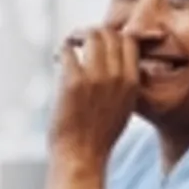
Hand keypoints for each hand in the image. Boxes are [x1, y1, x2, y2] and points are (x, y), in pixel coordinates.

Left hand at [51, 27, 139, 164]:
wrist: (81, 156)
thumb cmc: (99, 135)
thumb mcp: (124, 107)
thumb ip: (123, 83)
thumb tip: (112, 63)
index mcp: (132, 81)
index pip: (128, 41)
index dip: (112, 36)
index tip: (99, 43)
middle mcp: (117, 76)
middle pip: (109, 34)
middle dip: (92, 32)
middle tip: (79, 41)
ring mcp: (96, 77)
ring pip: (90, 36)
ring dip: (76, 36)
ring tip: (68, 45)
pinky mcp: (73, 81)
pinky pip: (67, 50)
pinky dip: (61, 50)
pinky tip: (56, 59)